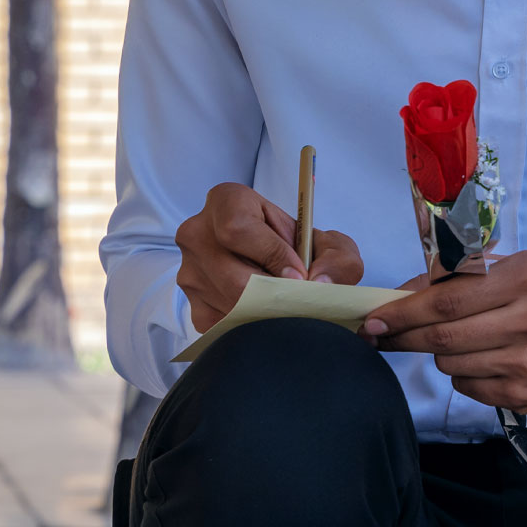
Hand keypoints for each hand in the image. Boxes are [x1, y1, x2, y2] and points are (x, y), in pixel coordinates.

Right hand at [175, 182, 363, 331]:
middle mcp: (197, 232)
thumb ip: (337, 258)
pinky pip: (221, 323)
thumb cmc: (303, 248)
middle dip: (274, 293)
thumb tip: (318, 283)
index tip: (299, 273)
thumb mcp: (330, 244)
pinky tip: (268, 314)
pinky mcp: (192, 303)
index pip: (237, 230)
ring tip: (287, 304)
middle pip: (232, 276)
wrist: (284, 266)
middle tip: (299, 299)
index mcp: (227, 200)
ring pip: (227, 303)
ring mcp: (189, 270)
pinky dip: (250, 325)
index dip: (271, 255)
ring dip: (265, 312)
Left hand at [360, 251, 526, 412]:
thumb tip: (401, 295)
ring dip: (438, 353)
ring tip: (452, 340)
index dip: (403, 313)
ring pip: (451, 365)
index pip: (448, 301)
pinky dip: (461, 373)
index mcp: (526, 279)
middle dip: (404, 336)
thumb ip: (459, 275)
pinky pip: (469, 387)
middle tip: (382, 335)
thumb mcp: (514, 266)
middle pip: (444, 337)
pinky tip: (478, 359)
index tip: (374, 318)